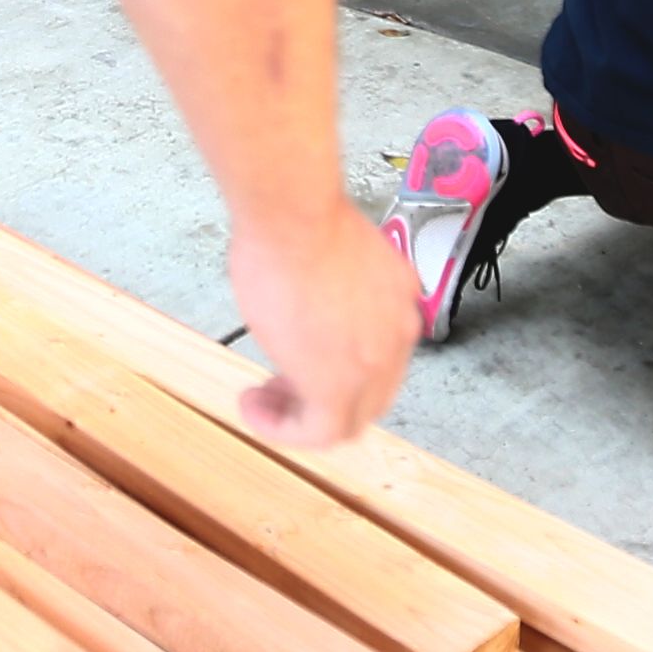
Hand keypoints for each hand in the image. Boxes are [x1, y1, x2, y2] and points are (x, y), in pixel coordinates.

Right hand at [227, 209, 418, 447]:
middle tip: (278, 385)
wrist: (293, 219)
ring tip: (260, 401)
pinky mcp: (337, 388)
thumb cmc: (299, 219)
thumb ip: (334, 287)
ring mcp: (372, 364)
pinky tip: (253, 407)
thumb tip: (309, 296)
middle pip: (369, 392)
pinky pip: (319, 432)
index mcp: (399, 299)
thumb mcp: (331, 253)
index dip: (337, 362)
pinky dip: (284, 430)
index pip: (380, 353)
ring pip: (348, 418)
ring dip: (300, 417)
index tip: (298, 353)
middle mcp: (397, 335)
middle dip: (321, 394)